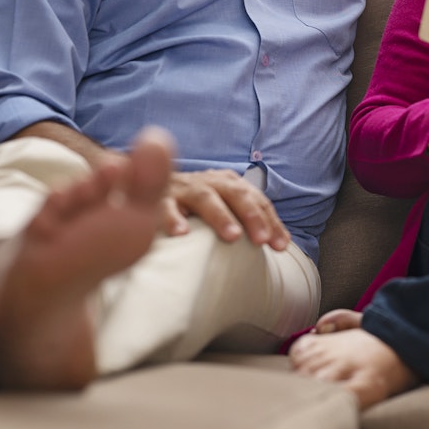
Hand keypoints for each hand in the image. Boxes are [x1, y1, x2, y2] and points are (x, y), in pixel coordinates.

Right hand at [161, 168, 291, 250]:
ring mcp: (185, 189)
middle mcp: (210, 183)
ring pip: (206, 199)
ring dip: (221, 216)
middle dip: (251, 216)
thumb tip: (283, 244)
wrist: (145, 182)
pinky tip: (181, 234)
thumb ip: (249, 221)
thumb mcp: (223, 205)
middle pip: (236, 195)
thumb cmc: (194, 203)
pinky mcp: (159, 199)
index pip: (256, 201)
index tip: (280, 246)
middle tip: (261, 240)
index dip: (271, 222)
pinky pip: (165, 207)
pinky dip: (173, 218)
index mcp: (229, 184)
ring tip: (232, 236)